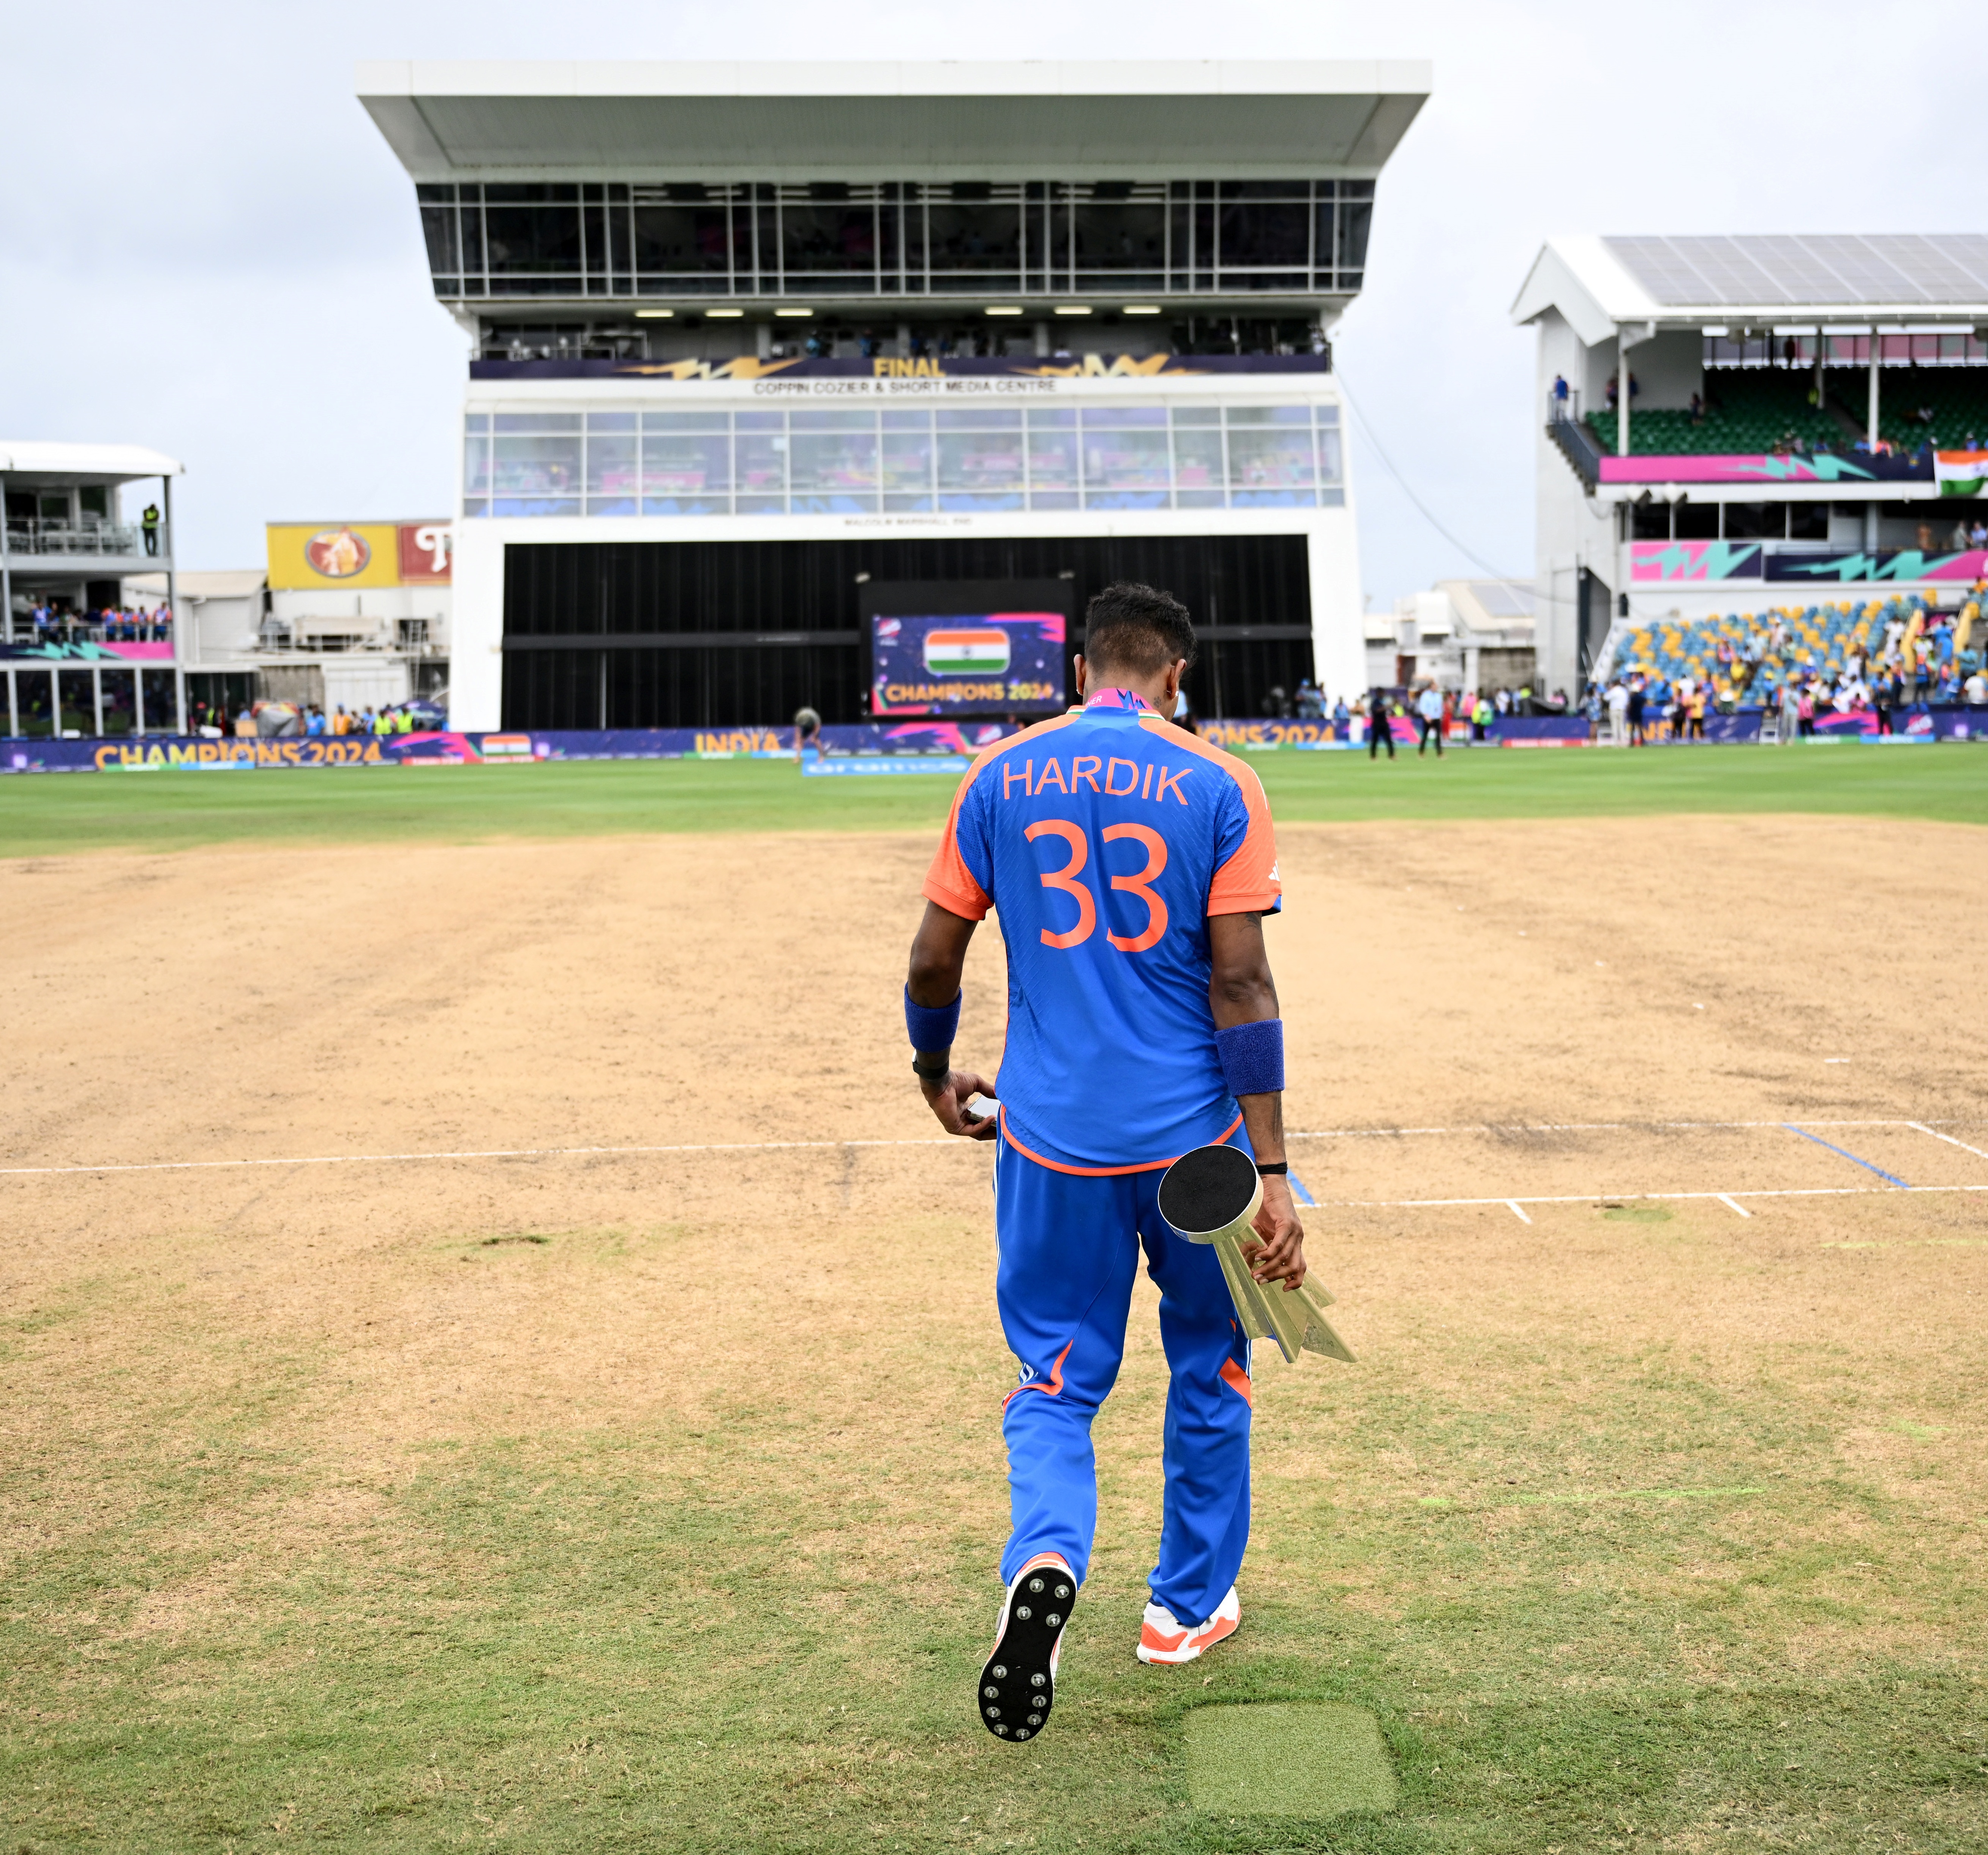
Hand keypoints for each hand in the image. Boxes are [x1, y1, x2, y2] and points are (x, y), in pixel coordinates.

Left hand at [919, 1068, 998, 1139]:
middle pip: (982, 1130)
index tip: (1005, 1117)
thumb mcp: (977, 1084)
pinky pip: (973, 1131)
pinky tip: (992, 1118)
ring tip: (1004, 1124)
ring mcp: (958, 1125)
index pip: (981, 1120)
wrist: (942, 1082)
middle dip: (995, 1129)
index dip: (994, 1120)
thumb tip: (1002, 1095)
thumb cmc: (956, 1081)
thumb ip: (989, 1091)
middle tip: (1008, 1126)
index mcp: (966, 1109)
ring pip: (979, 1133)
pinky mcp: (955, 1128)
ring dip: (992, 1130)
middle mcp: (962, 1119)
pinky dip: (984, 1126)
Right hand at [1240, 1174, 1306, 1289]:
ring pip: (1286, 1258)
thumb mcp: (1261, 1233)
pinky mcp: (1287, 1223)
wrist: (1268, 1184)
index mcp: (1294, 1242)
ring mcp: (1295, 1231)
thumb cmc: (1263, 1208)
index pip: (1301, 1267)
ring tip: (1255, 1272)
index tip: (1284, 1290)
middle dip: (1276, 1277)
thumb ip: (1259, 1248)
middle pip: (1294, 1267)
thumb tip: (1250, 1265)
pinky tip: (1257, 1256)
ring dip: (1270, 1268)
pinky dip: (1268, 1253)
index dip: (1296, 1281)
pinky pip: (1279, 1244)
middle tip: (1259, 1280)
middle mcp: (1298, 1238)